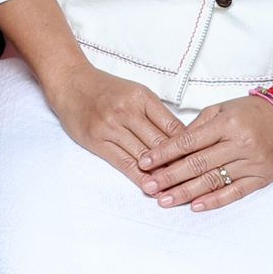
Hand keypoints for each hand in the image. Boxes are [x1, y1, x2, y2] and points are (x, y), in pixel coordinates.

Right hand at [39, 62, 183, 177]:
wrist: (71, 83)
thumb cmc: (106, 89)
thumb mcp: (135, 92)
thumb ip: (156, 114)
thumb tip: (181, 140)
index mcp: (142, 97)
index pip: (173, 127)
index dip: (190, 147)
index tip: (202, 162)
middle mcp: (127, 111)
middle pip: (161, 143)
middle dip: (179, 164)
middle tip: (196, 182)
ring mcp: (111, 126)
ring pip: (144, 155)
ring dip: (162, 175)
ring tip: (178, 190)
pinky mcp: (97, 140)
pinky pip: (123, 163)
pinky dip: (140, 177)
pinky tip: (152, 187)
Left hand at [137, 96, 272, 211]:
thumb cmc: (251, 112)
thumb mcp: (221, 110)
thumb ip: (197, 128)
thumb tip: (171, 148)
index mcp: (227, 124)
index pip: (188, 141)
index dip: (164, 154)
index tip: (145, 162)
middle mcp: (240, 144)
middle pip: (198, 164)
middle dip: (170, 177)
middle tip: (149, 186)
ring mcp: (252, 162)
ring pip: (213, 180)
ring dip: (186, 192)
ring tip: (165, 200)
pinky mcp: (262, 177)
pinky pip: (235, 192)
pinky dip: (214, 200)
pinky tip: (195, 206)